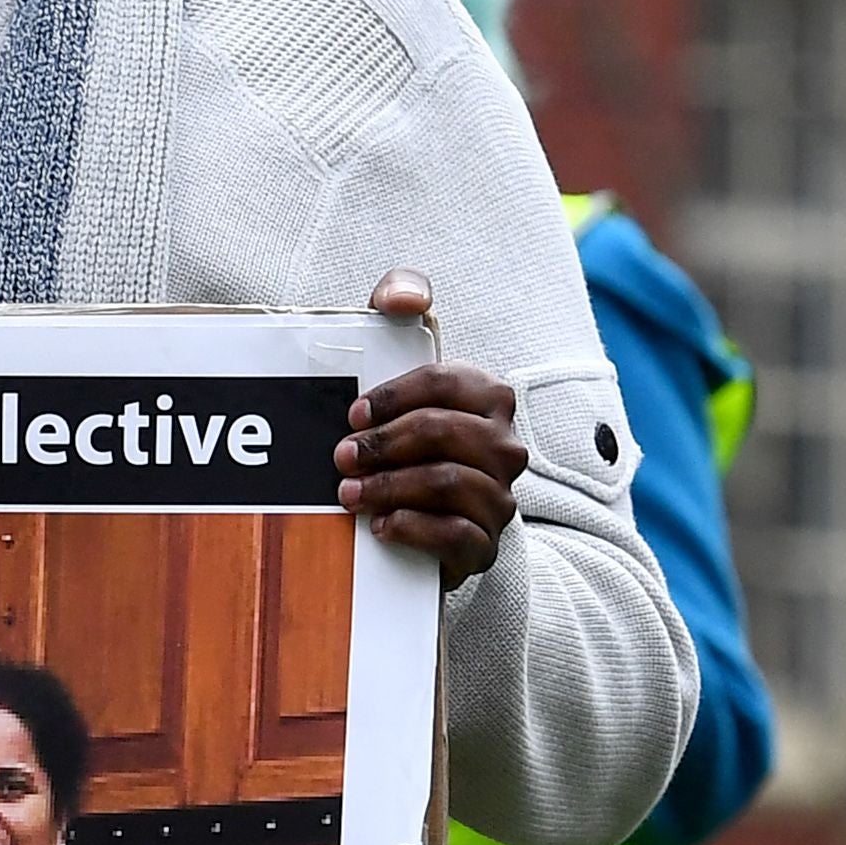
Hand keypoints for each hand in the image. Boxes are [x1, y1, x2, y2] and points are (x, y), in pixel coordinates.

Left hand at [338, 272, 523, 584]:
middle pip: (441, 432)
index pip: (443, 384)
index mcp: (490, 397)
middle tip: (340, 457)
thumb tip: (403, 299)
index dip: (393, 397)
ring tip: (347, 494)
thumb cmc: (413, 434)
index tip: (353, 414)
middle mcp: (505, 446)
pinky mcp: (486, 545)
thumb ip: (402, 302)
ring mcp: (500, 497)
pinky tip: (379, 526)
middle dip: (382, 444)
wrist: (435, 519)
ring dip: (388, 486)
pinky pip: (454, 534)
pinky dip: (411, 529)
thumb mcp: (404, 362)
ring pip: (445, 482)